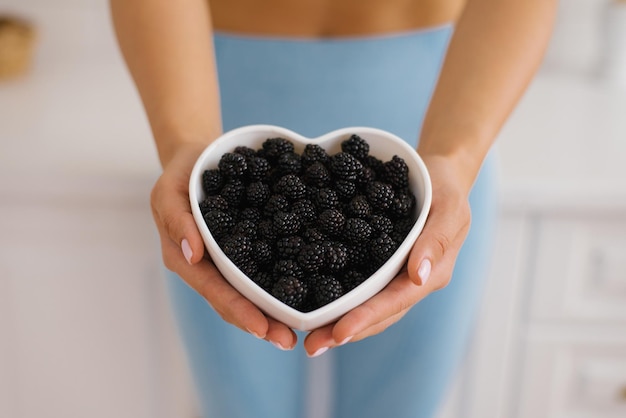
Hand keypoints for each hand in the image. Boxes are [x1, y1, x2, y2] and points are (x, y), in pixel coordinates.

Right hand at [151, 143, 297, 349]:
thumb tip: (194, 253)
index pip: (214, 290)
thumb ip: (177, 220)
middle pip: (233, 301)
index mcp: (186, 259)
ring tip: (297, 329)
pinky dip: (277, 285)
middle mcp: (207, 267)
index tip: (262, 328)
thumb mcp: (170, 190)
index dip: (238, 310)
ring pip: (248, 293)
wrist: (199, 159)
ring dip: (270, 313)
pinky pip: (260, 270)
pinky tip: (301, 295)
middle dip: (260, 323)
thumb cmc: (182, 174)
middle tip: (288, 340)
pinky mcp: (244, 250)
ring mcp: (225, 262)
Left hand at [303, 154, 472, 355]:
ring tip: (308, 335)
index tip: (340, 333)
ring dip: (338, 322)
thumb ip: (436, 240)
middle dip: (345, 331)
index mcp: (430, 274)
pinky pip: (358, 284)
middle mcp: (409, 282)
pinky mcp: (378, 264)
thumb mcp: (449, 208)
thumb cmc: (447, 190)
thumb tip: (417, 275)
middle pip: (377, 314)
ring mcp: (394, 276)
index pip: (396, 302)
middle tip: (312, 346)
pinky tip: (313, 302)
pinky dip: (337, 296)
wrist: (439, 176)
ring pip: (366, 305)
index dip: (368, 318)